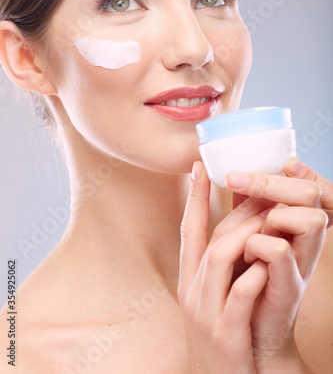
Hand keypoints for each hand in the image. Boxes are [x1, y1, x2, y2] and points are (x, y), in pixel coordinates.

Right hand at [178, 161, 326, 372]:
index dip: (193, 197)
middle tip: (262, 191)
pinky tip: (270, 261)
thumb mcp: (219, 292)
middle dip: (237, 212)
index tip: (197, 166)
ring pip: (220, 257)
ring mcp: (206, 313)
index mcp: (189, 279)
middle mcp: (192, 291)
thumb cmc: (232, 330)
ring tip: (271, 223)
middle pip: (211, 238)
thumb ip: (225, 259)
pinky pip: (239, 294)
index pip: (188, 230)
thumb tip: (237, 222)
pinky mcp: (225, 336)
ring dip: (248, 235)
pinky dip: (254, 273)